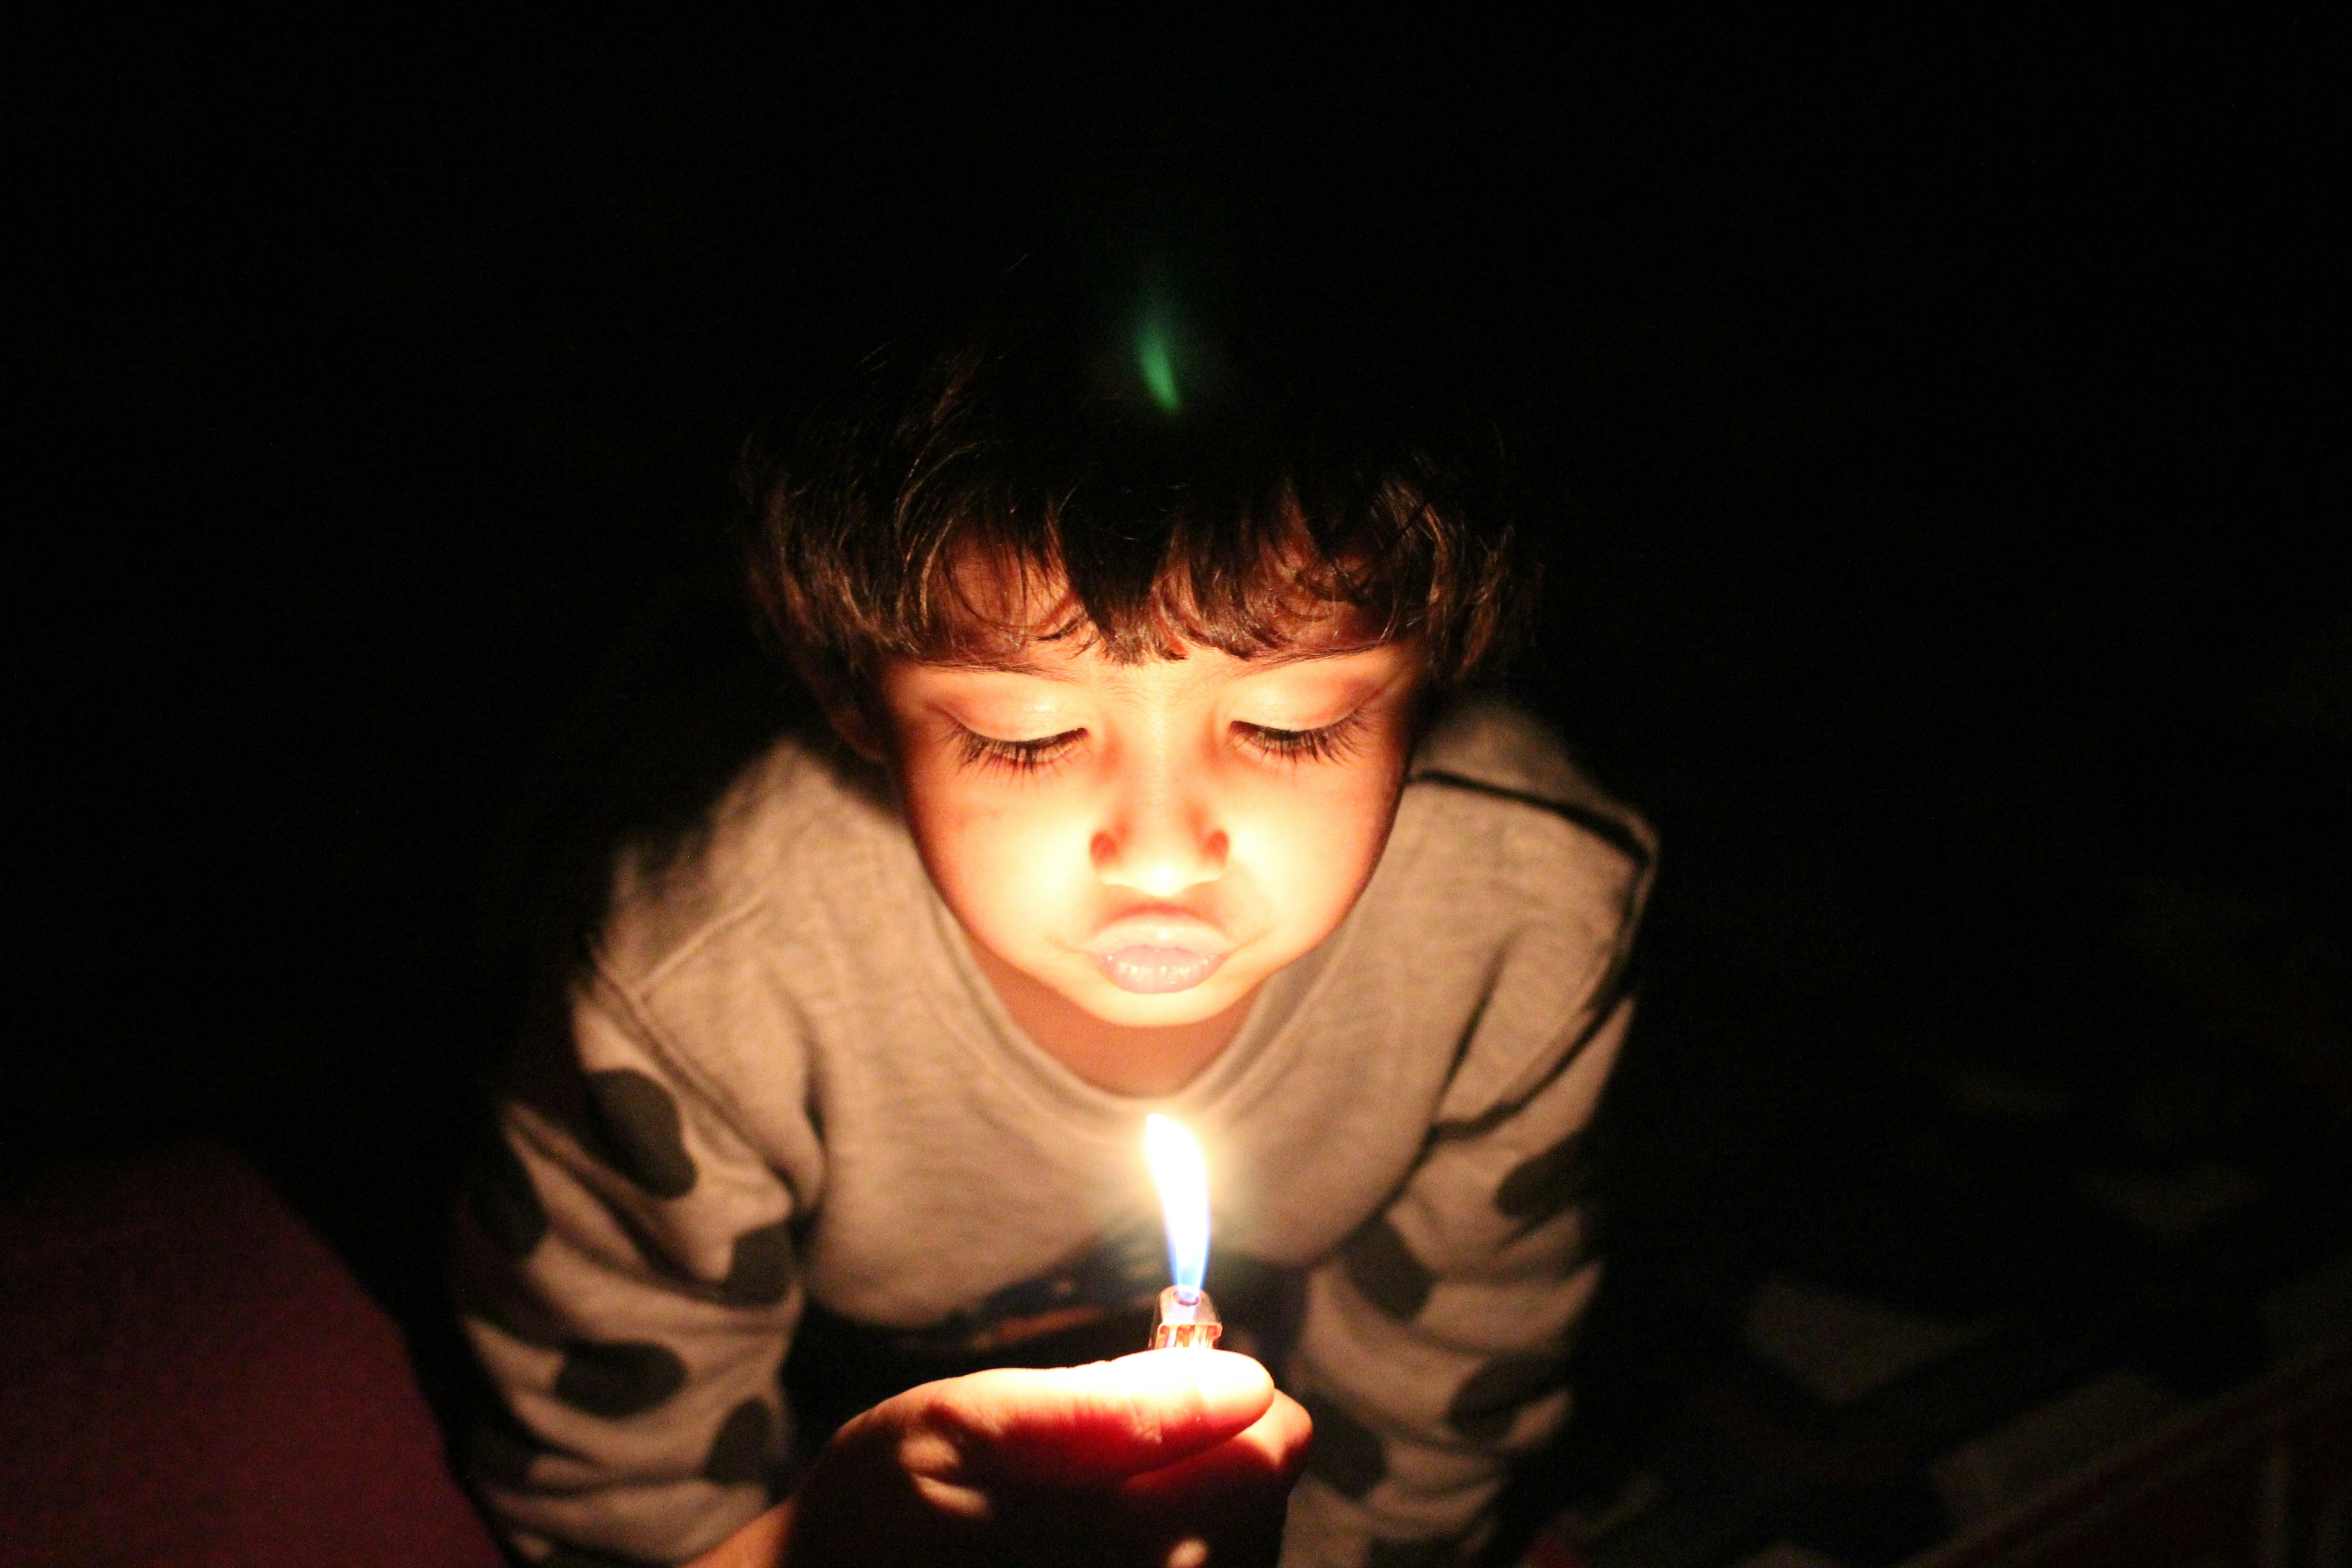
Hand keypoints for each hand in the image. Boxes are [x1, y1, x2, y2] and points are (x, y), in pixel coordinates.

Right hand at [697, 1350, 1310, 1567]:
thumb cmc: (883, 1507)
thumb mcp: (964, 1425)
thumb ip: (1108, 1406)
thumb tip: (1245, 1381)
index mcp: (1112, 1549)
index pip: (1269, 1456)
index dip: (1235, 1400)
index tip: (1177, 1380)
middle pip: (1262, 1512)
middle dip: (1214, 1459)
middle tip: (1122, 1446)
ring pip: (1240, 1555)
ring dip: (1199, 1515)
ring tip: (1105, 1504)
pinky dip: (1174, 1557)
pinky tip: (1111, 1550)